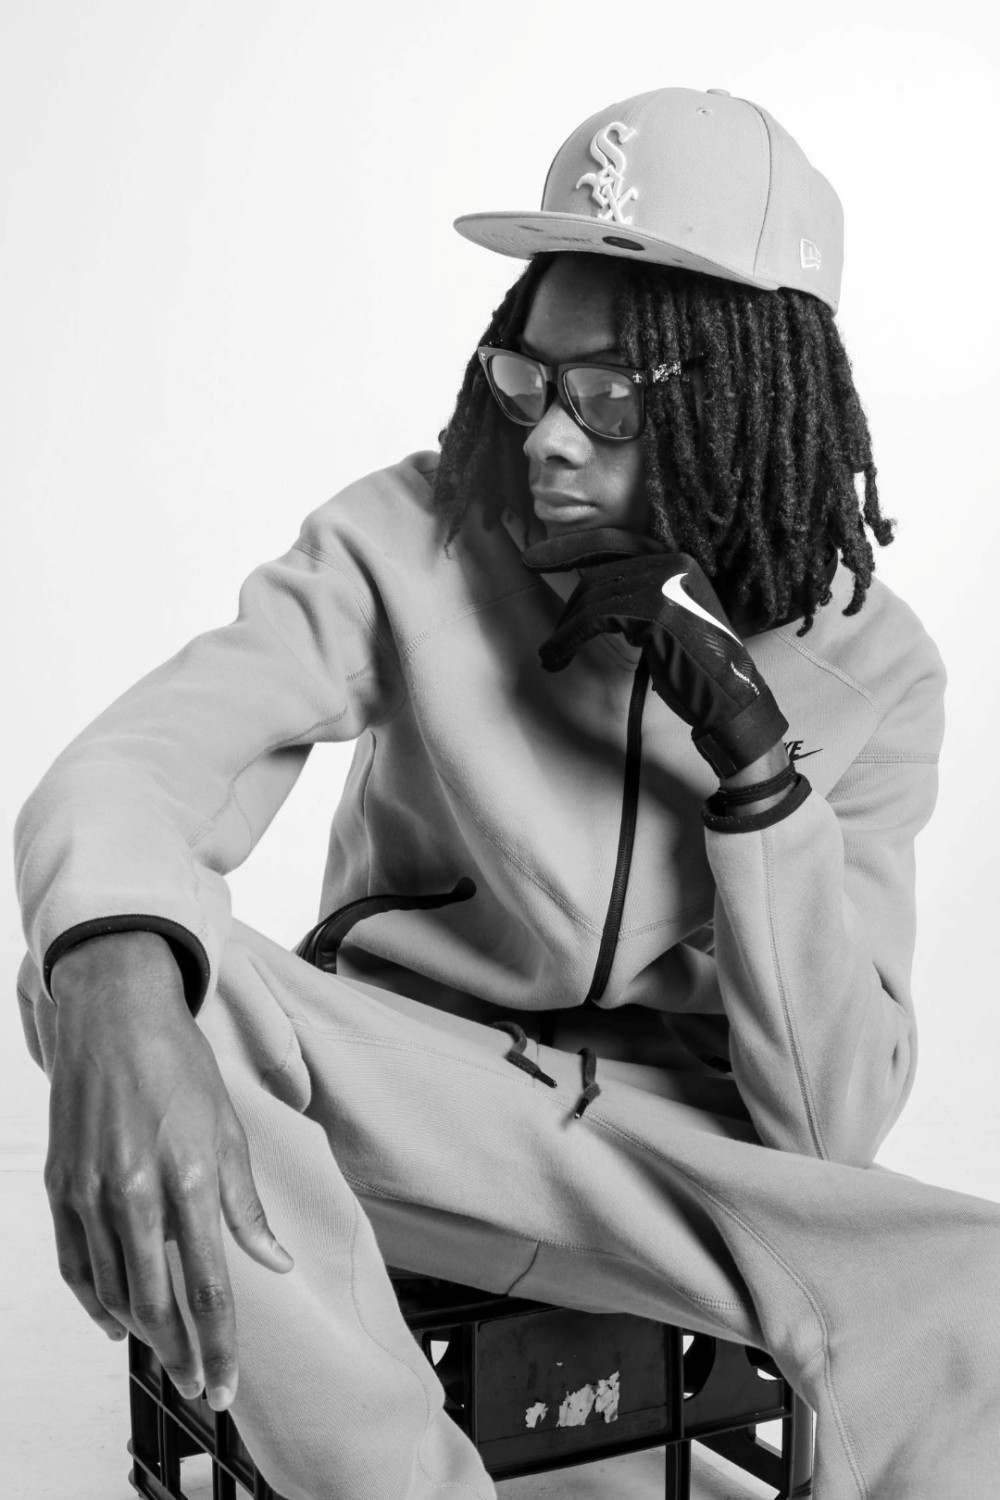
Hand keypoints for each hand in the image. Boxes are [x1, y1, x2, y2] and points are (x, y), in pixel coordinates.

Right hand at [46, 932, 292, 1409]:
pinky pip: (75, 1263)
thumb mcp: (228, 1129)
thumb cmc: (181, 1066)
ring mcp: (90, 1190)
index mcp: (189, 1175)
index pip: (209, 1285)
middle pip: (157, 1301)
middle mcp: (135, 1190)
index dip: (220, 1343)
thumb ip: (247, 1206)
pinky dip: (95, 1300)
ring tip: (167, 1353)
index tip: (226, 1385)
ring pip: (113, 1289)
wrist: (114, 1014)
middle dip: (181, 1352)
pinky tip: (115, 1319)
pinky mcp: (61, 1185)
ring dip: (141, 1332)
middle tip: (198, 1384)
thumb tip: (276, 1262)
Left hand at [523, 528, 786, 776]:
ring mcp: (665, 584)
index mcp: (678, 560)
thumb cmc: (697, 666)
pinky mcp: (654, 611)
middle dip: (571, 609)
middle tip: (554, 641)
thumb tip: (591, 590)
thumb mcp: (669, 617)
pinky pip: (594, 619)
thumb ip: (640, 596)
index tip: (533, 559)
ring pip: (592, 597)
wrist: (731, 697)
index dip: (570, 548)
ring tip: (552, 656)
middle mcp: (672, 562)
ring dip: (565, 630)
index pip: (613, 542)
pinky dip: (568, 639)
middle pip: (599, 575)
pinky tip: (557, 657)